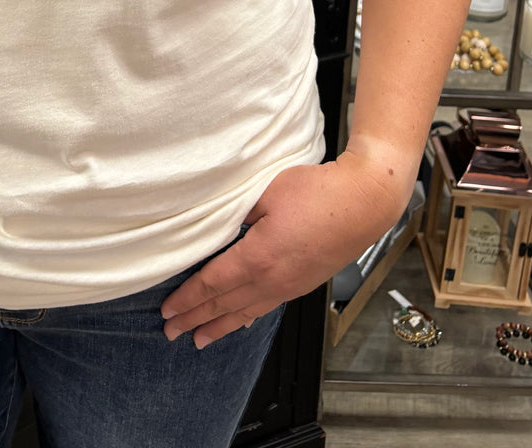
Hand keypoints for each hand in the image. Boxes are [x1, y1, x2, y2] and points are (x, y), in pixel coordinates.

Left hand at [159, 153, 408, 349]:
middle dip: (195, 319)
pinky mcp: (303, 283)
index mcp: (257, 258)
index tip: (167, 310)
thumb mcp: (265, 192)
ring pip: (246, 312)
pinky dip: (246, 318)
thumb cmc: (317, 193)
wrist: (363, 203)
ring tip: (199, 339)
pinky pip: (266, 307)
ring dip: (219, 326)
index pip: (211, 284)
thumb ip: (236, 212)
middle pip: (225, 305)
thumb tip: (215, 223)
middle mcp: (272, 280)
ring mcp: (289, 285)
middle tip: (170, 332)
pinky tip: (240, 322)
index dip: (187, 299)